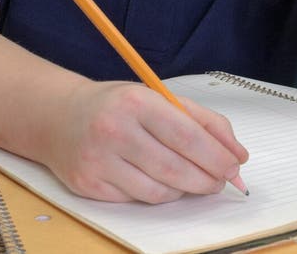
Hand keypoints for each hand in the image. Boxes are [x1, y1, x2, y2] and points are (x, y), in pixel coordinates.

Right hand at [43, 78, 247, 202]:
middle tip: (221, 180)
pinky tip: (162, 182)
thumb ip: (201, 120)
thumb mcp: (156, 97)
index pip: (187, 136)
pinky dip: (158, 195)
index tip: (234, 166)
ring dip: (185, 190)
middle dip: (207, 179)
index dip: (217, 156)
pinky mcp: (89, 186)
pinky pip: (138, 200)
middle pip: (176, 168)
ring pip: (159, 192)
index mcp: (136, 101)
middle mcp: (115, 130)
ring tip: (193, 180)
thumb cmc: (117, 105)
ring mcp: (99, 161)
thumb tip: (237, 155)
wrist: (59, 117)